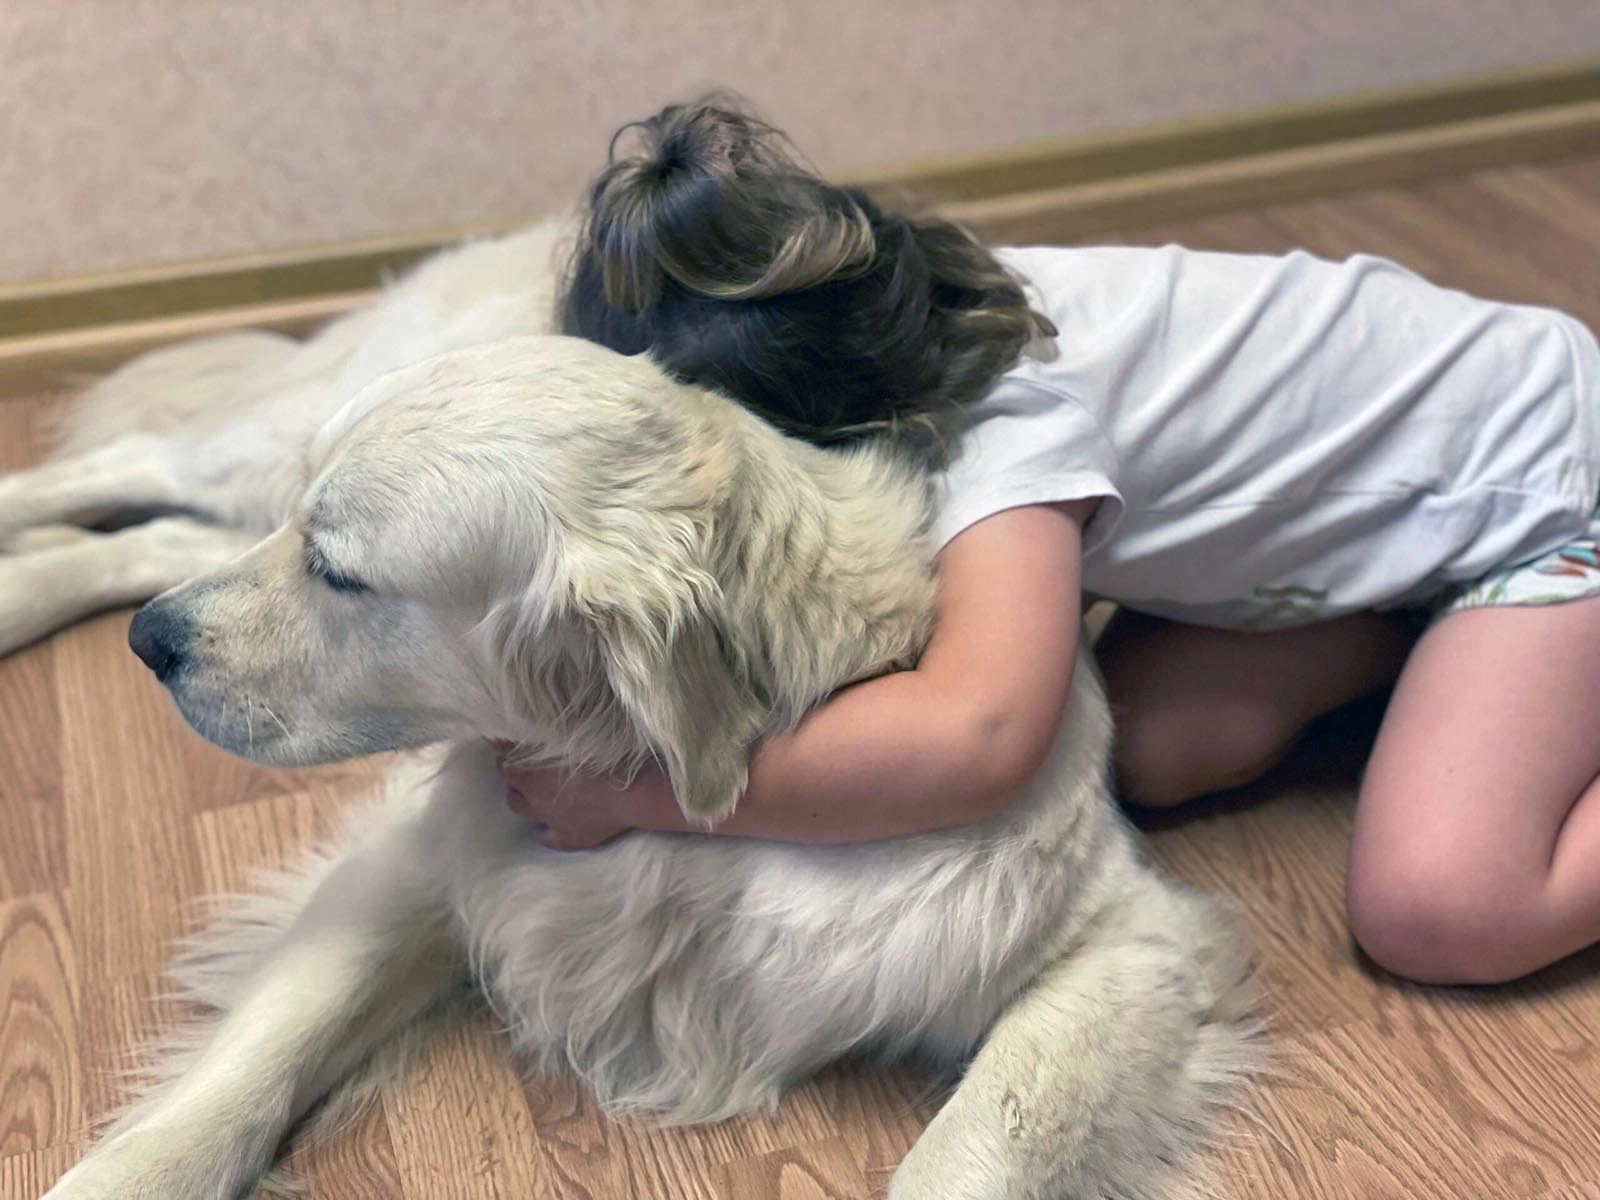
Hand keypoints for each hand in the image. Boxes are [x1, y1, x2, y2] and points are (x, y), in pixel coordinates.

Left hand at [495, 748, 677, 849]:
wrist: (635, 791)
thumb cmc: (606, 754)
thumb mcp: (574, 731)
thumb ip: (550, 730)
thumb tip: (537, 717)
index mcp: (530, 775)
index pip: (504, 763)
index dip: (506, 752)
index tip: (511, 742)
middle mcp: (535, 801)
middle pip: (511, 790)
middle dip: (514, 778)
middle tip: (524, 765)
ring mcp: (552, 822)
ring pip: (525, 813)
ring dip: (525, 800)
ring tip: (534, 791)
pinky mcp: (572, 838)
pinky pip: (549, 838)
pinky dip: (546, 830)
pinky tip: (548, 824)